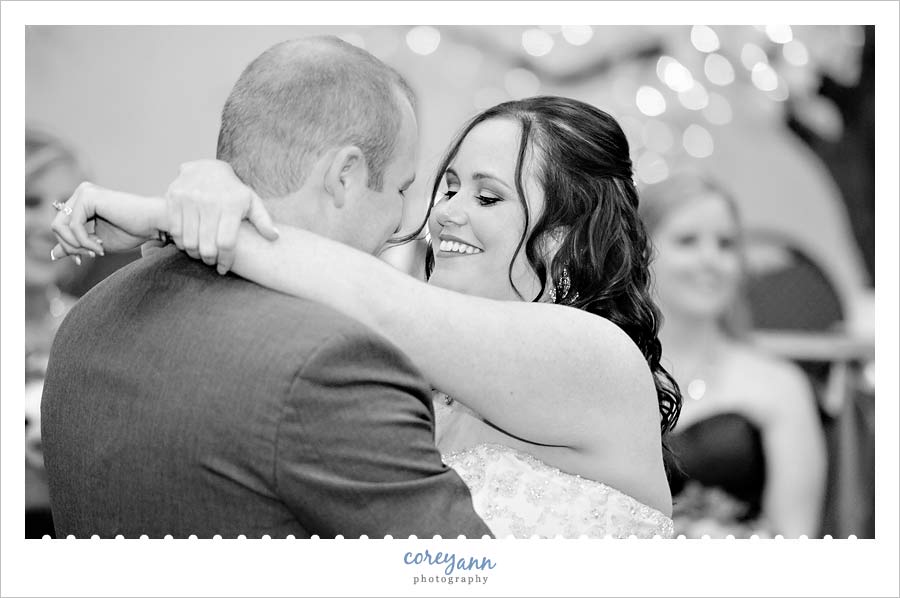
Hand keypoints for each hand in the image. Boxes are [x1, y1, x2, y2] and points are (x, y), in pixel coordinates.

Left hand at [50, 182, 165, 261]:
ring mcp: (84, 192)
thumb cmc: (134, 231)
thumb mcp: (98, 242)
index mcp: (85, 201)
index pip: (61, 225)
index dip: (68, 245)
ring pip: (59, 225)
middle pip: (56, 225)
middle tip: (91, 256)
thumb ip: (76, 245)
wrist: (155, 223)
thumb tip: (54, 253)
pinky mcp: (88, 196)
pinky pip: (73, 226)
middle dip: (71, 246)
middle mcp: (82, 193)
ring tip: (98, 251)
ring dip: (76, 245)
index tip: (81, 260)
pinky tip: (101, 246)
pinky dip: (84, 241)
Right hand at [165, 159, 278, 274]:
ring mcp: (189, 198)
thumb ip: (263, 220)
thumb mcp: (251, 201)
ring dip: (194, 253)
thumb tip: (274, 237)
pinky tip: (189, 243)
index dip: (225, 260)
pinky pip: (175, 230)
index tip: (223, 268)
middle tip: (212, 262)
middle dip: (210, 260)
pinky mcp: (174, 197)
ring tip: (201, 254)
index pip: (226, 243)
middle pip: (206, 246)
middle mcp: (209, 201)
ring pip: (189, 241)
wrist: (207, 167)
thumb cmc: (233, 191)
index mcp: (230, 204)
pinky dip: (181, 242)